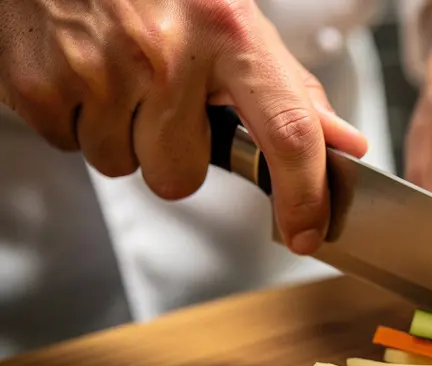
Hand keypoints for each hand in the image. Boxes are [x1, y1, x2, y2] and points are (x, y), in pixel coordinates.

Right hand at [0, 0, 367, 253]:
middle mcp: (169, 54)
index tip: (306, 233)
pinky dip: (76, 119)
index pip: (288, 134)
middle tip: (162, 102)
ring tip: (119, 75)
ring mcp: (102, 71)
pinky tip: (83, 71)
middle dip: (174, 154)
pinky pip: (70, 146)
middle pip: (182, 176)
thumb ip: (289, 87)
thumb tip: (345, 142)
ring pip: (123, 166)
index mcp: (230, 32)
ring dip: (122, 136)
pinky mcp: (42, 85)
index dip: (303, 197)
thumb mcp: (233, 19)